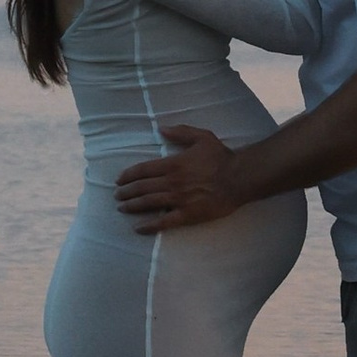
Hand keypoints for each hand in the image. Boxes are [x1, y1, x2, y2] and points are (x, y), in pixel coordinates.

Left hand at [116, 125, 248, 233]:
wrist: (239, 178)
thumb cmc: (221, 157)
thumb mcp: (202, 137)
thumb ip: (180, 132)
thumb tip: (161, 129)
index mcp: (174, 163)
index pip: (144, 169)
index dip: (128, 175)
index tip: (119, 180)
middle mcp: (172, 182)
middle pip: (142, 187)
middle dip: (126, 191)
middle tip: (117, 195)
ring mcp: (179, 199)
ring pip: (149, 203)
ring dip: (132, 206)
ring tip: (122, 207)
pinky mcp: (188, 214)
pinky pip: (164, 222)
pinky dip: (149, 225)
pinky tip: (138, 227)